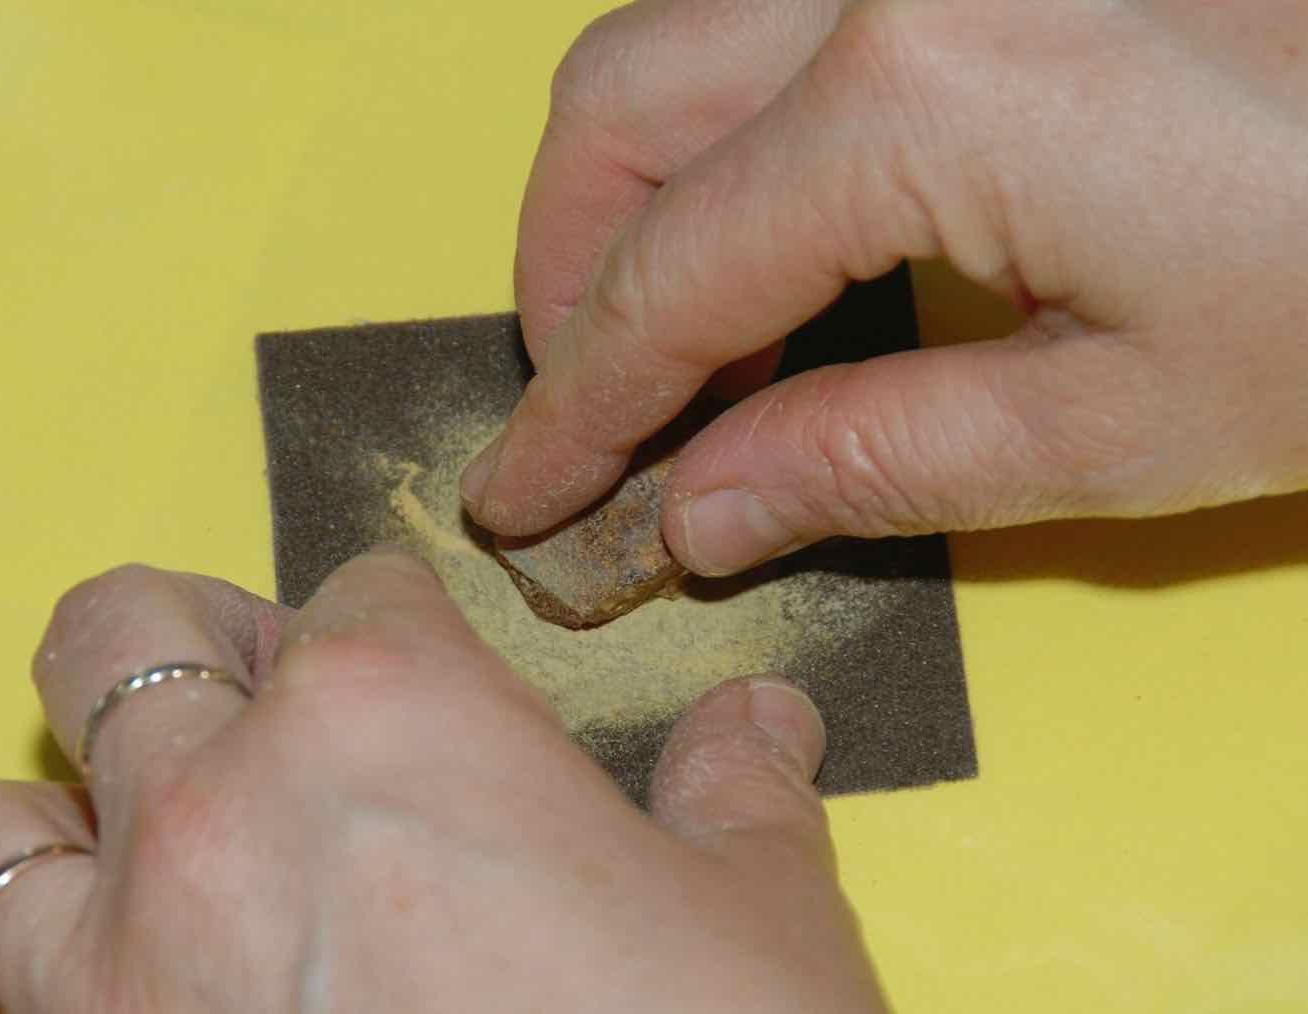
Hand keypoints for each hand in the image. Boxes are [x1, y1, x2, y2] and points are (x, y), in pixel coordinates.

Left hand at [0, 549, 885, 1012]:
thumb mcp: (760, 918)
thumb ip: (741, 788)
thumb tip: (761, 721)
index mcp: (396, 712)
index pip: (364, 593)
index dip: (408, 629)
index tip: (434, 683)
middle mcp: (229, 800)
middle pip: (133, 628)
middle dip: (201, 643)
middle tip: (272, 697)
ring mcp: (131, 951)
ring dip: (64, 806)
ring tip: (151, 833)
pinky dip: (39, 947)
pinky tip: (135, 968)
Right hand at [462, 0, 1307, 575]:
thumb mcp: (1123, 423)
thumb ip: (873, 461)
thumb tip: (702, 509)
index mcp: (917, 98)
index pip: (661, 280)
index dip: (572, 405)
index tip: (522, 491)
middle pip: (613, 113)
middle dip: (559, 274)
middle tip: (586, 412)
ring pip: (669, 44)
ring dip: (627, 199)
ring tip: (672, 347)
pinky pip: (767, 31)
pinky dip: (723, 145)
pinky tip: (779, 249)